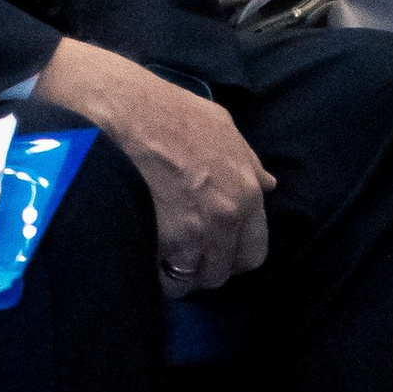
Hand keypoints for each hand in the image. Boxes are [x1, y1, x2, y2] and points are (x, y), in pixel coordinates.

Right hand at [36, 37, 271, 291]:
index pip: (253, 251)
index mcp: (245, 196)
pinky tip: (145, 255)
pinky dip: (153, 271)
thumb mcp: (222, 127)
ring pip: (190, 279)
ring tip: (163, 255)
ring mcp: (188, 236)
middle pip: (221, 273)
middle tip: (188, 253)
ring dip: (179, 271)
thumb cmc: (173, 112)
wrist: (125, 112)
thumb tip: (267, 185)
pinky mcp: (155, 242)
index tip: (217, 247)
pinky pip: (160, 276)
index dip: (233, 253)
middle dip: (206, 266)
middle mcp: (223, 222)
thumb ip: (248, 163)